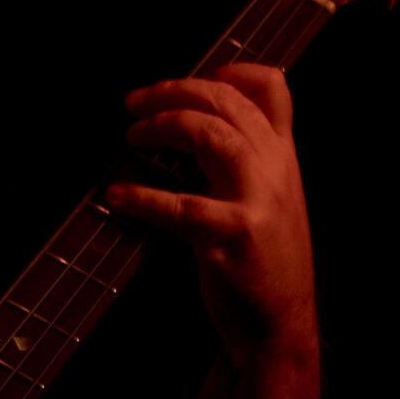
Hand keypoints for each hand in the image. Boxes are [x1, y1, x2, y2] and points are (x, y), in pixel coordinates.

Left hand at [105, 63, 316, 363]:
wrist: (280, 326)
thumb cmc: (263, 267)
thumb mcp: (268, 203)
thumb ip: (244, 165)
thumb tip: (199, 134)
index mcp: (284, 158)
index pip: (272, 89)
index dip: (229, 72)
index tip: (189, 81)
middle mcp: (276, 170)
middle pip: (226, 100)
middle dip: (174, 90)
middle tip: (134, 103)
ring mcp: (258, 200)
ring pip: (210, 134)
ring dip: (163, 126)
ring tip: (132, 136)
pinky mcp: (233, 235)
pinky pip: (180, 206)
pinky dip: (141, 197)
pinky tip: (116, 195)